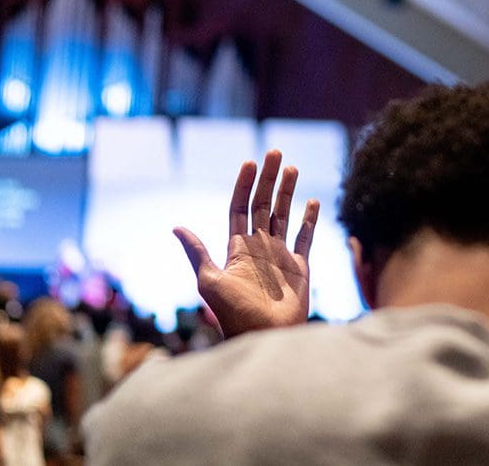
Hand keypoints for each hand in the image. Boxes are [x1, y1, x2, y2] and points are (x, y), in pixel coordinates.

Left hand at [173, 149, 318, 337]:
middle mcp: (259, 247)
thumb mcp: (210, 282)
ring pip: (284, 215)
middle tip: (274, 153)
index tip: (250, 163)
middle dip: (268, 179)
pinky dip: (310, 220)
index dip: (244, 184)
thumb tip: (176, 227)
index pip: (240, 207)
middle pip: (263, 204)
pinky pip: (305, 237)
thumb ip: (197, 253)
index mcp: (237, 248)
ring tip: (291, 168)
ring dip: (288, 191)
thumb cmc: (234, 314)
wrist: (264, 337)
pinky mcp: (300, 267)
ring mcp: (280, 255)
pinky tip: (312, 202)